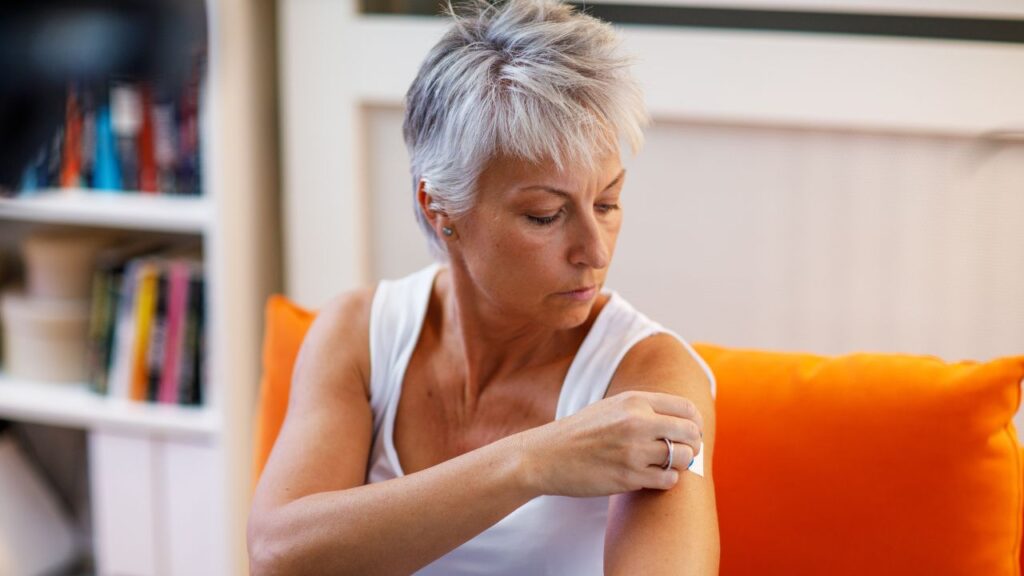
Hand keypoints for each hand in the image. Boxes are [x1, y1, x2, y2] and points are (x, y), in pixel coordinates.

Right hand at [516, 390, 703, 496]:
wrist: (546, 456)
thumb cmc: (581, 432)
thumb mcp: (612, 407)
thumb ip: (645, 408)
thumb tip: (684, 419)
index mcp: (634, 401)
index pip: (686, 408)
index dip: (694, 423)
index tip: (688, 433)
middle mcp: (637, 422)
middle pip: (690, 433)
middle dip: (692, 445)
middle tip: (682, 452)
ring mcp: (633, 451)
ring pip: (683, 458)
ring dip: (680, 464)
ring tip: (666, 465)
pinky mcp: (629, 477)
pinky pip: (668, 480)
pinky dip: (666, 480)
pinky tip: (653, 477)